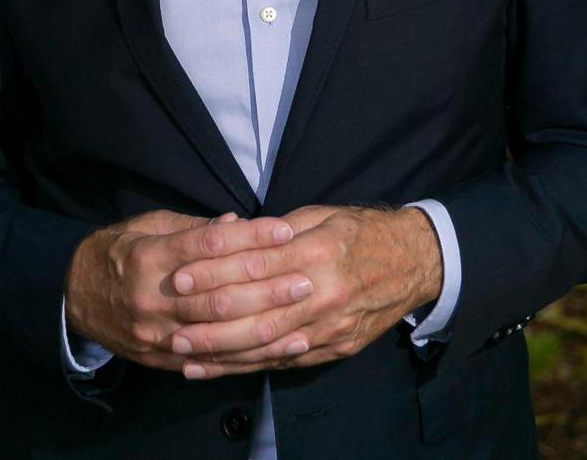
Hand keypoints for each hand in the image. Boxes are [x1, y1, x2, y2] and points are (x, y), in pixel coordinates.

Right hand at [64, 209, 307, 370]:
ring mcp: (158, 334)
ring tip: (302, 316)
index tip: (285, 230)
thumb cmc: (116, 251)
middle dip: (266, 285)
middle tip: (305, 277)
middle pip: (219, 293)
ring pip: (218, 333)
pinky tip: (275, 351)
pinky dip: (243, 357)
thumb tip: (236, 224)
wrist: (73, 297)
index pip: (209, 246)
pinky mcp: (161, 359)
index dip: (250, 237)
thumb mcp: (148, 225)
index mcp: (150, 256)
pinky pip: (208, 361)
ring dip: (264, 326)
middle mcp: (154, 298)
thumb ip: (192, 227)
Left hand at [167, 204, 442, 378]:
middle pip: (256, 312)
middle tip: (172, 325)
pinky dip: (249, 368)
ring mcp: (329, 327)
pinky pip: (285, 362)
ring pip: (267, 345)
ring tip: (185, 355)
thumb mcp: (322, 216)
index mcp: (317, 252)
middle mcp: (322, 294)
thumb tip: (234, 238)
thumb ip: (278, 232)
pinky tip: (221, 369)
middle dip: (209, 321)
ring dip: (222, 353)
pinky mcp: (333, 349)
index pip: (255, 266)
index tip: (181, 275)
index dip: (215, 272)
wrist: (414, 263)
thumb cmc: (362, 232)